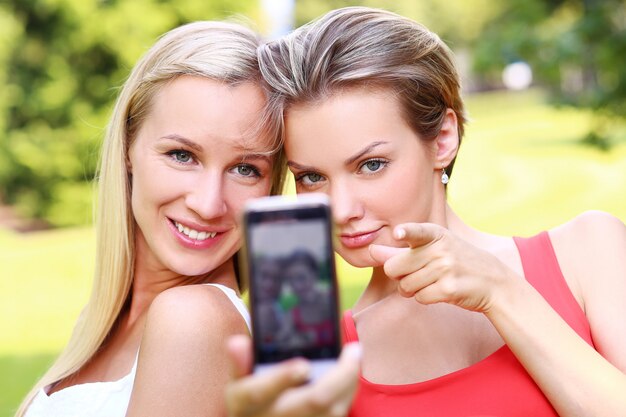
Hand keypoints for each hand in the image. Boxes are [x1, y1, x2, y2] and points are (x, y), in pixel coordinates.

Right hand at [226, 335, 360, 416]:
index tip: (303, 365)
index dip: (282, 378)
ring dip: (349, 381)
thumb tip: (237, 342)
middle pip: (314, 400)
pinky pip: (338, 414)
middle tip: (353, 349)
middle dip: (339, 375)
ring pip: (333, 410)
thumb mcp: (237, 382)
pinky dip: (348, 392)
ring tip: (355, 356)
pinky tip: (350, 374)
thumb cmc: (250, 402)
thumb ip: (239, 361)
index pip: (260, 392)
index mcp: (247, 402)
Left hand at [369, 223, 513, 312]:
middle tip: (416, 273)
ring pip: (405, 286)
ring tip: (432, 281)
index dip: (406, 233)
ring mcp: (446, 269)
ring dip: (413, 289)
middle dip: (399, 276)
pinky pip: (419, 298)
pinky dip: (425, 298)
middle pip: (394, 268)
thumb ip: (400, 250)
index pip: (417, 231)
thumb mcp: (433, 249)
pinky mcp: (449, 288)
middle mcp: (441, 249)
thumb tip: (372, 251)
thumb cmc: (456, 262)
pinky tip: (440, 291)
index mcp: (435, 234)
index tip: (399, 233)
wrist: (493, 282)